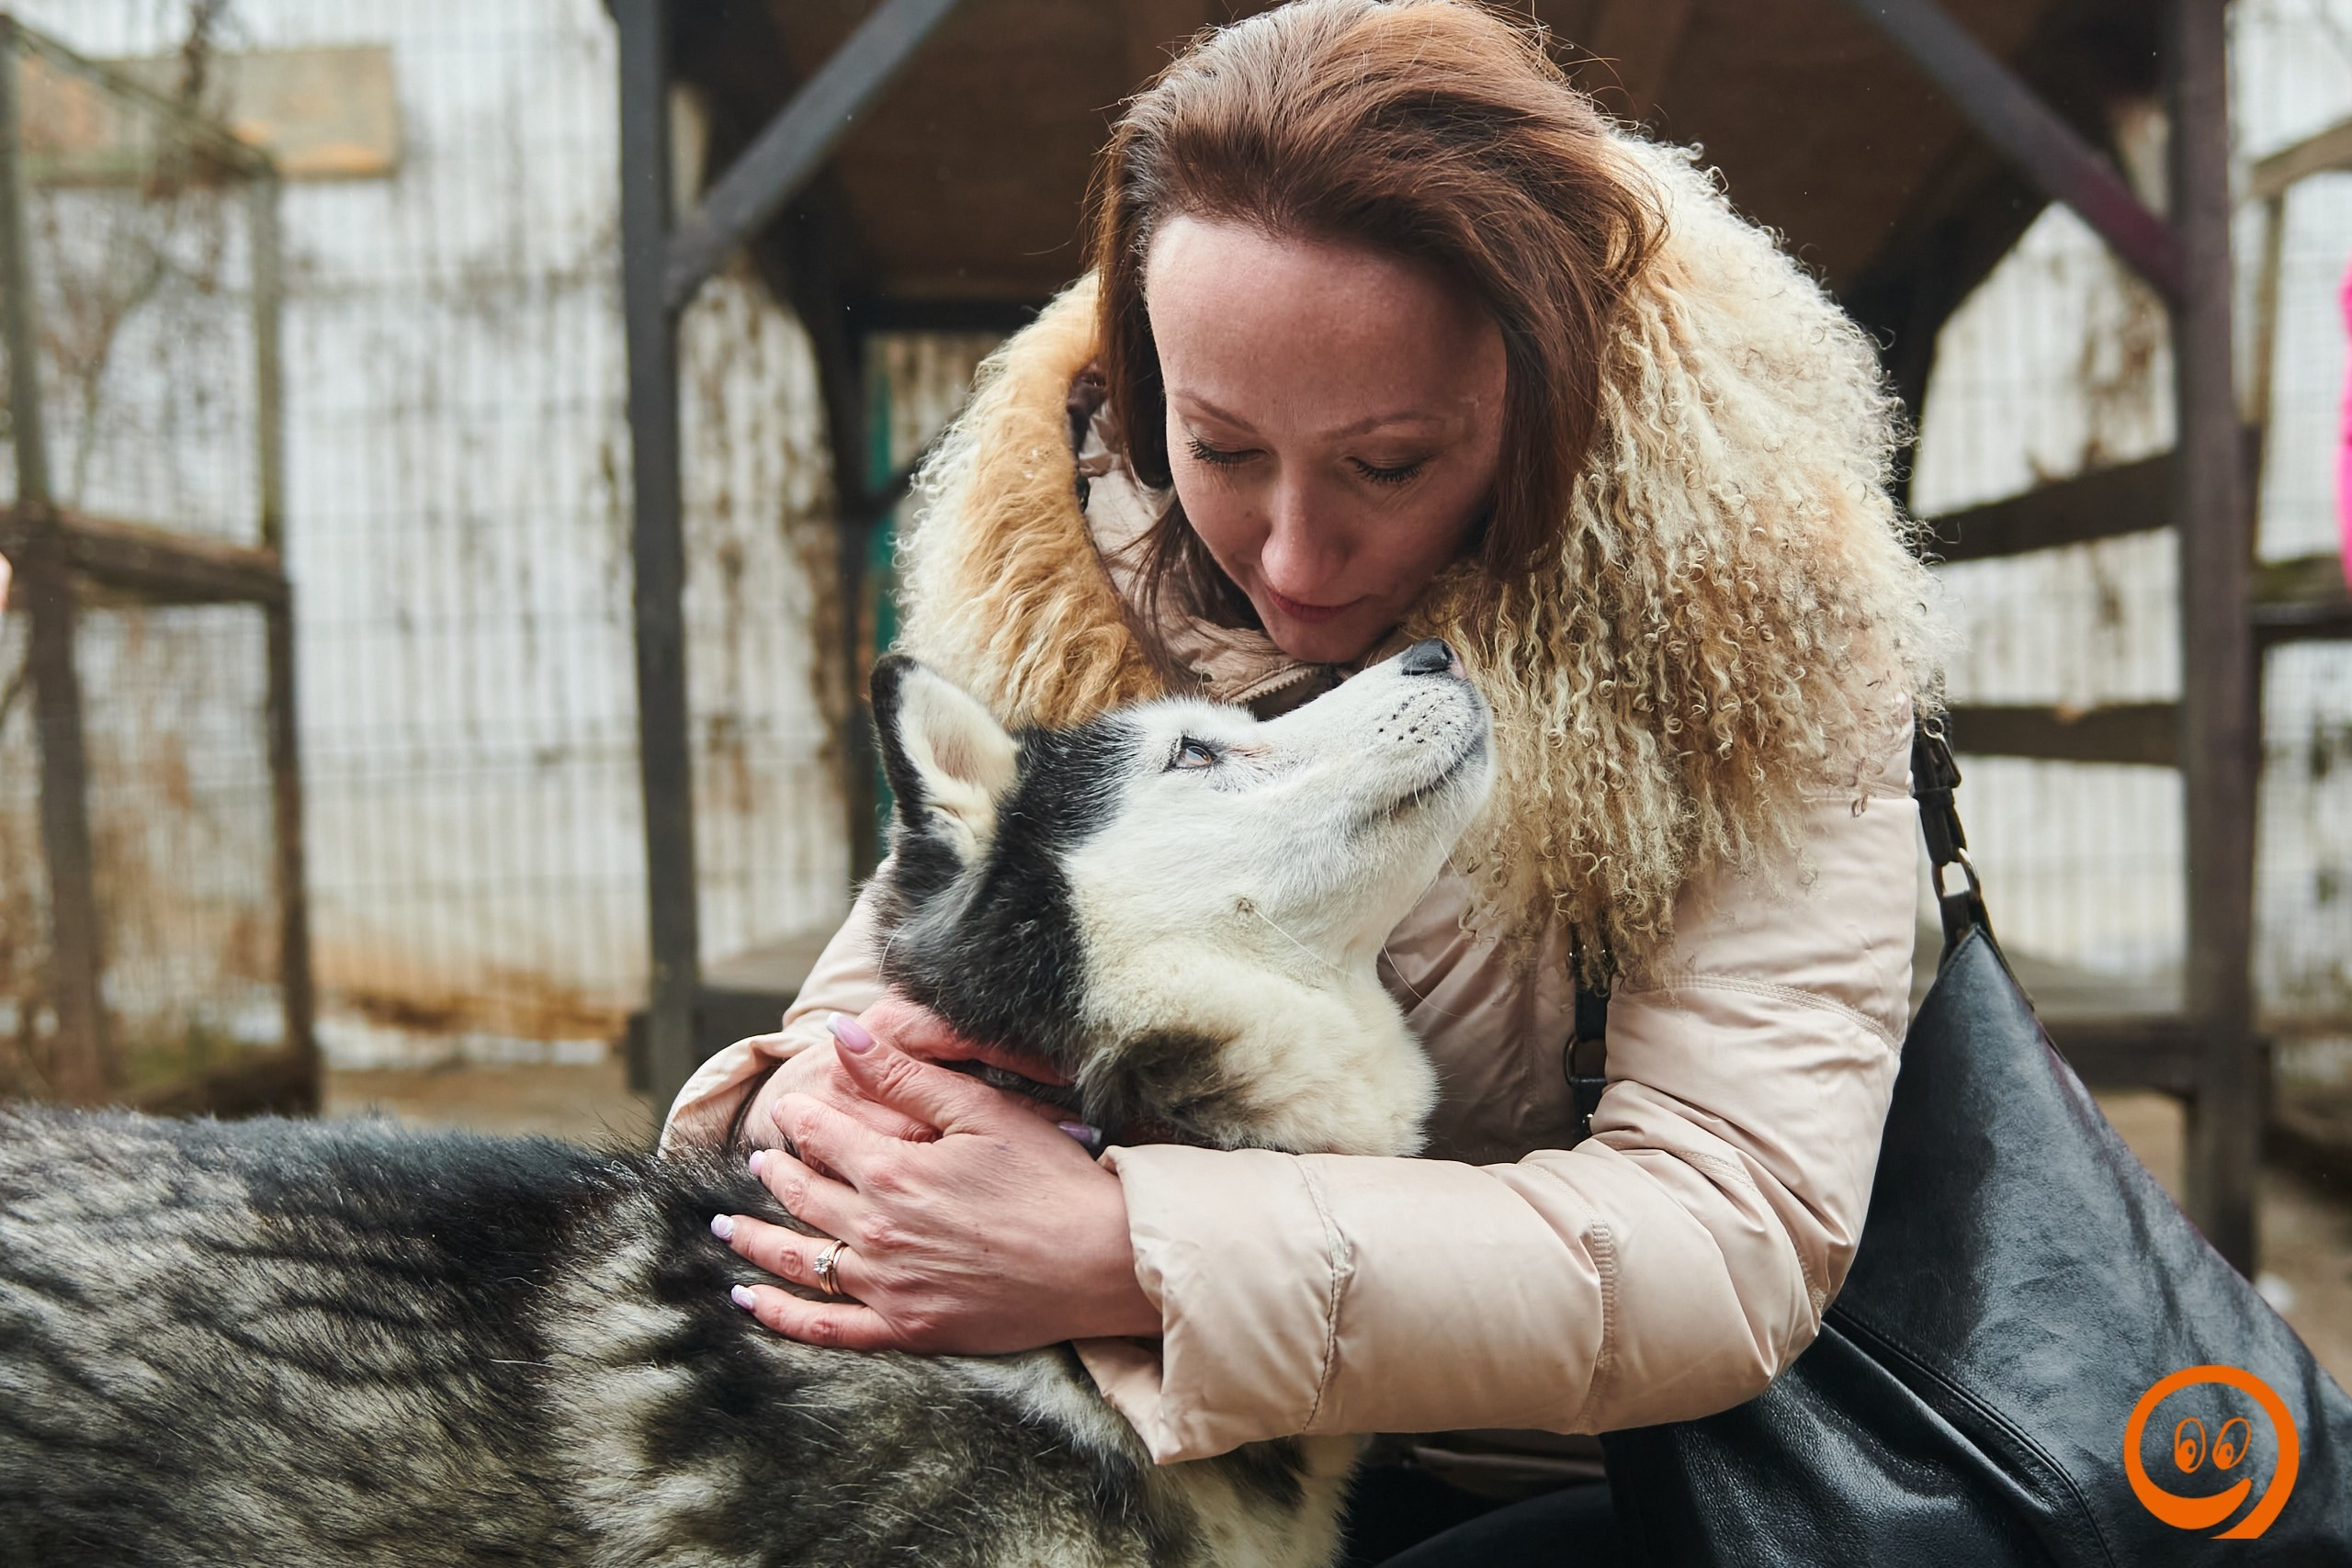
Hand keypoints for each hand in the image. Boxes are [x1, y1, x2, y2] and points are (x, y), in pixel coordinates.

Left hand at [712, 1024, 1159, 1352]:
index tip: (789, 1108)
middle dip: (775, 1172)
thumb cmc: (1052, 1179)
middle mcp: (877, 1232)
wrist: (1102, 1261)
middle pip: (802, 1195)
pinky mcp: (908, 1328)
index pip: (821, 1136)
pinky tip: (749, 1301)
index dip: (799, 1118)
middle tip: (759, 1158)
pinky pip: (825, 1328)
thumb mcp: (982, 1112)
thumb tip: (842, 1036)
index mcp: (893, 1171)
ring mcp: (888, 1286)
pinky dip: (779, 1316)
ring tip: (724, 1228)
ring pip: (799, 1260)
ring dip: (754, 1240)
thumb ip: (906, 1077)